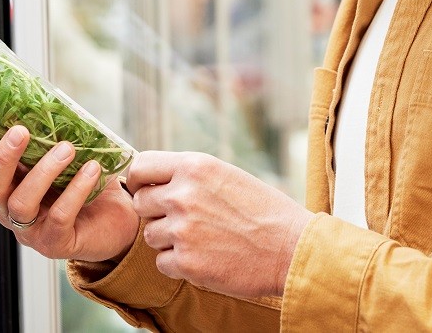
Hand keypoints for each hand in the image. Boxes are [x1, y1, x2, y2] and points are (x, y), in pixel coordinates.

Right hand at [0, 123, 139, 262]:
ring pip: (21, 202)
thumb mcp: (66, 159)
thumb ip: (51, 140)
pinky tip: (91, 170)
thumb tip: (50, 107)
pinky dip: (75, 190)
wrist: (119, 220)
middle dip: (4, 157)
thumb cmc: (87, 185)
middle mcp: (11, 209)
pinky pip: (58, 216)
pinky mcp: (55, 243)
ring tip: (67, 149)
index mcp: (9, 185)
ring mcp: (30, 230)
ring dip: (43, 171)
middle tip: (21, 132)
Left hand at [126, 152, 312, 299]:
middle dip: (156, 213)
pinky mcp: (187, 262)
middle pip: (140, 203)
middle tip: (184, 221)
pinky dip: (178, 264)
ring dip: (169, 240)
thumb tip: (154, 182)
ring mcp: (183, 230)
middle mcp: (183, 195)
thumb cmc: (265, 211)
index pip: (141, 167)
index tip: (147, 190)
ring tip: (202, 240)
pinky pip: (162, 262)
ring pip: (150, 235)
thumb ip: (190, 176)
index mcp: (195, 167)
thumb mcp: (227, 176)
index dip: (139, 181)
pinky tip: (205, 257)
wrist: (292, 248)